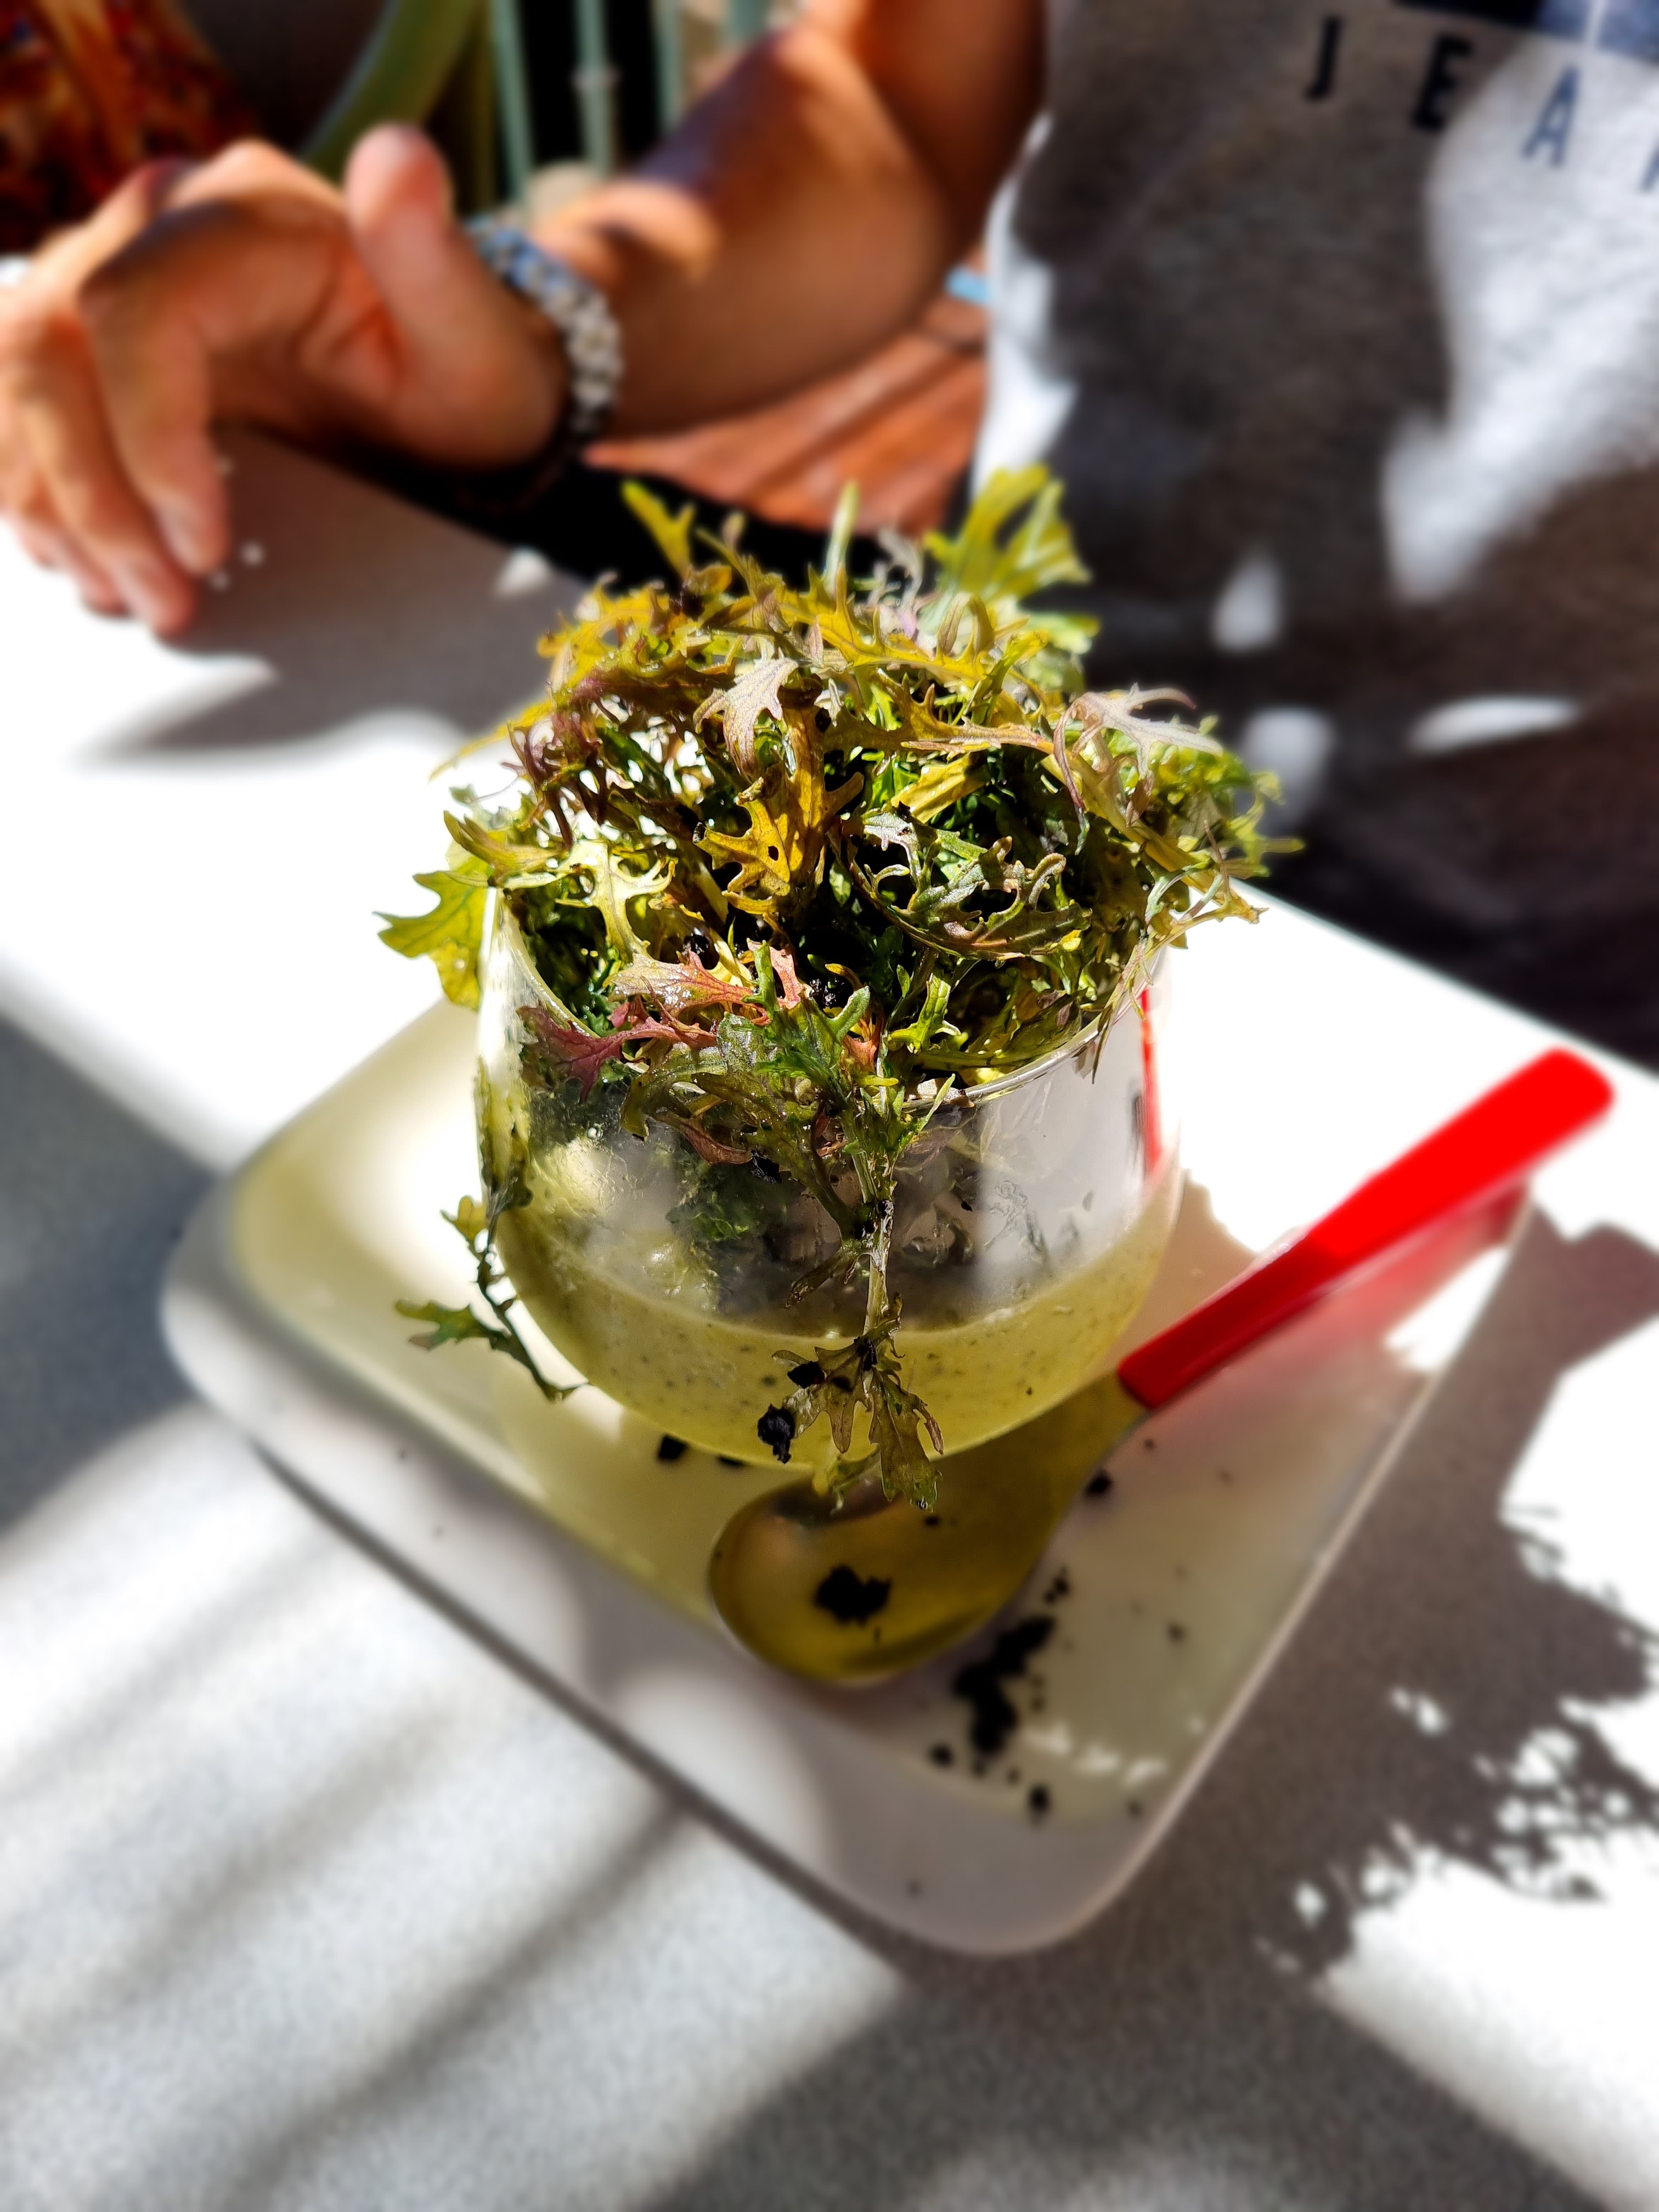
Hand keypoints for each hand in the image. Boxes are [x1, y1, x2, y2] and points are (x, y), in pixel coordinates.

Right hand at [0, 128, 565, 633]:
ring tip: (129, 595)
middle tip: (166, 600)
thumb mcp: (474, 338)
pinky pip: (17, 402)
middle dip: (95, 495)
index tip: (206, 543)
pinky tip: (93, 561)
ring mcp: (110, 270)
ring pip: (13, 375)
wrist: (447, 393)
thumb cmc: (466, 374)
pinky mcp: (92, 336)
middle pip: (49, 345)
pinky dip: (38, 489)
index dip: (149, 440)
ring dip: (53, 502)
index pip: (132, 311)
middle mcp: (160, 220)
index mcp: (246, 214)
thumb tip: (399, 158)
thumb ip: (435, 261)